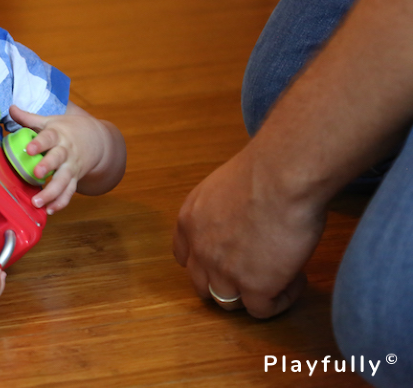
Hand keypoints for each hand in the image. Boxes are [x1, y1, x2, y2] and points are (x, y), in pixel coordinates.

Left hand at [10, 103, 125, 213]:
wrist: (96, 139)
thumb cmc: (67, 129)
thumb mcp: (50, 121)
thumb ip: (29, 118)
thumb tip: (11, 108)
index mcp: (58, 135)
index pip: (48, 138)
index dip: (39, 143)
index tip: (29, 149)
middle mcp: (66, 152)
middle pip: (58, 160)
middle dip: (47, 167)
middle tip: (36, 174)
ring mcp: (71, 167)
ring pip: (63, 181)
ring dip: (51, 193)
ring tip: (37, 202)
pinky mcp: (75, 179)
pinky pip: (69, 193)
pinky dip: (60, 203)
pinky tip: (50, 211)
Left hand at [172, 145, 324, 318]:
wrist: (281, 176)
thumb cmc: (264, 170)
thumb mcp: (224, 185)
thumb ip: (223, 208)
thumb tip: (242, 218)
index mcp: (189, 220)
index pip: (184, 256)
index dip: (205, 263)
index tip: (227, 260)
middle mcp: (200, 248)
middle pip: (203, 284)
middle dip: (226, 283)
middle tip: (256, 272)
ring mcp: (223, 271)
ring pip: (228, 302)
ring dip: (252, 295)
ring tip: (280, 276)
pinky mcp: (254, 286)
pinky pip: (261, 310)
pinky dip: (279, 301)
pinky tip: (295, 280)